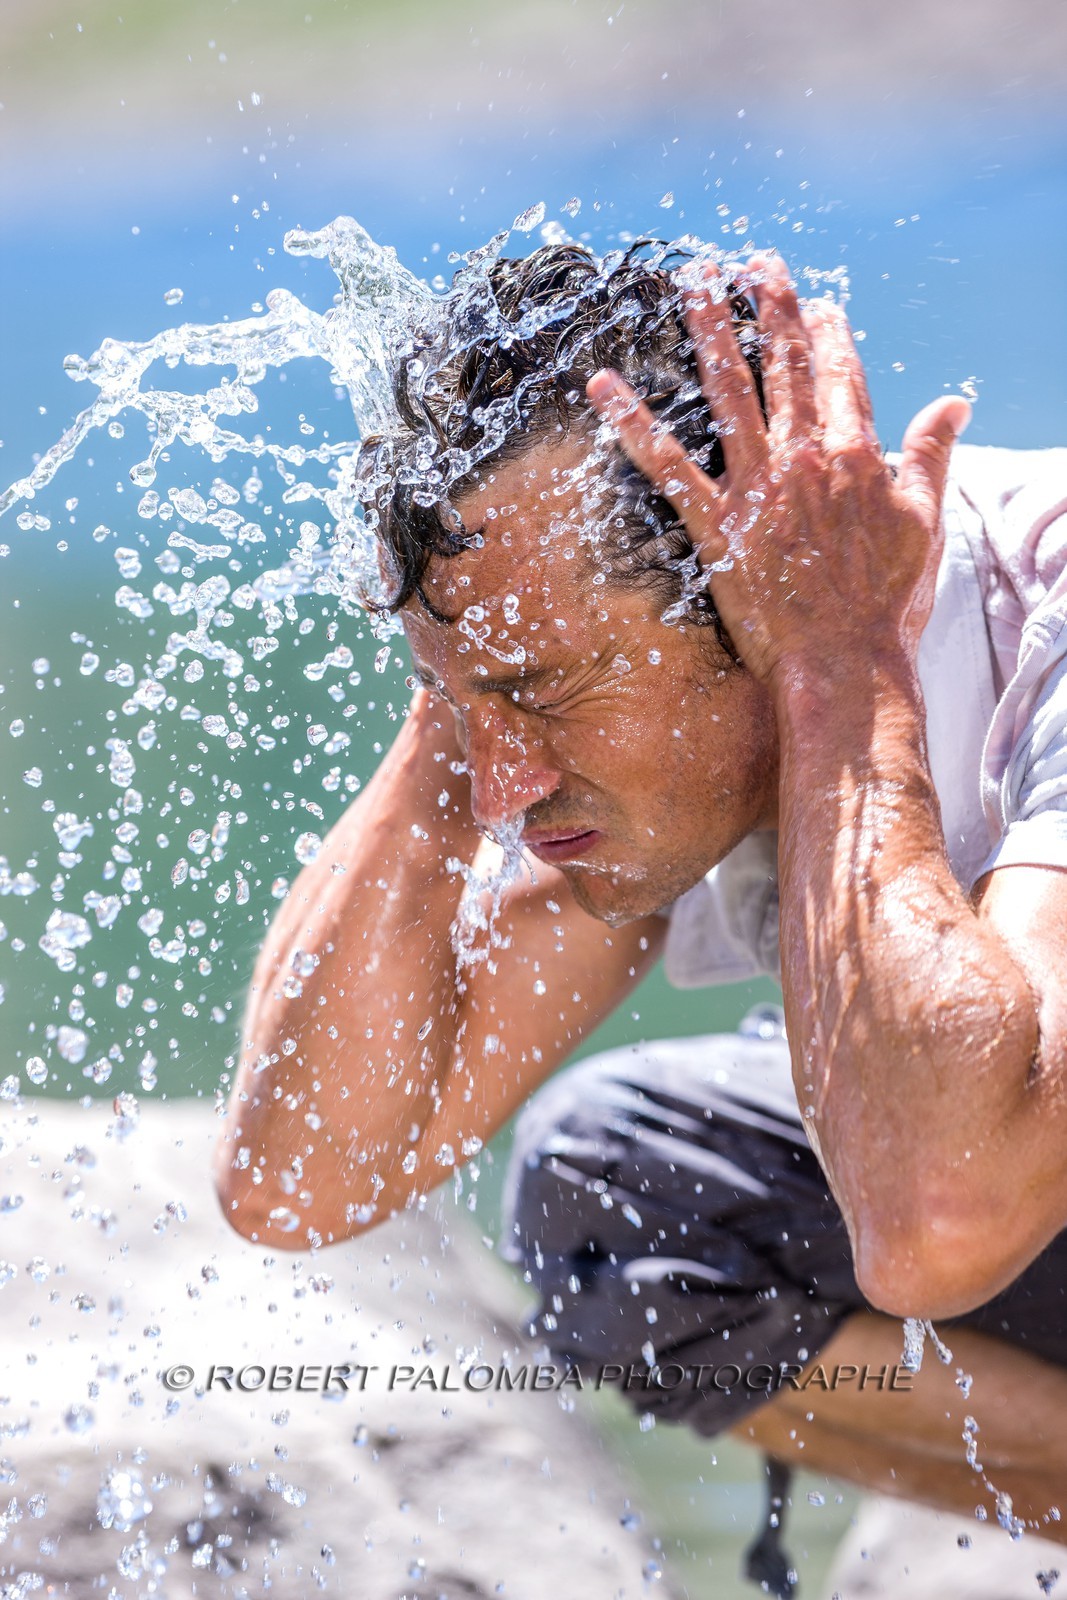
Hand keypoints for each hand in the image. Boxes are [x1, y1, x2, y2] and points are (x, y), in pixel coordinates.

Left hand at [586, 254, 970, 692]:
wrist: (843, 662)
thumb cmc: (886, 603)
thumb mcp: (924, 521)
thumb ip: (931, 455)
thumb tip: (955, 402)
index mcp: (856, 453)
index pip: (840, 372)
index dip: (827, 331)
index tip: (816, 301)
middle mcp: (804, 457)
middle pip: (785, 363)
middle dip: (771, 304)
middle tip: (753, 260)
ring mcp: (756, 488)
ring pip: (728, 389)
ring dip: (710, 329)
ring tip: (694, 282)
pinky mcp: (716, 525)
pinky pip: (666, 464)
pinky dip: (632, 423)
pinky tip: (603, 386)